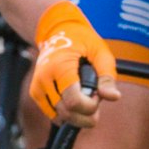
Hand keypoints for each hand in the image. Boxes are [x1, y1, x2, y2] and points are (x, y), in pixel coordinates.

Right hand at [28, 2, 116, 125]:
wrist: (58, 32)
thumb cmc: (83, 41)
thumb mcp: (101, 53)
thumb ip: (108, 76)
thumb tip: (113, 97)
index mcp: (60, 67)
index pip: (73, 102)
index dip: (90, 105)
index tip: (98, 94)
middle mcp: (44, 79)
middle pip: (67, 113)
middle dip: (86, 113)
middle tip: (95, 98)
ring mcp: (37, 87)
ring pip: (59, 117)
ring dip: (77, 115)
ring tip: (86, 97)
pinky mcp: (35, 93)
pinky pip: (53, 114)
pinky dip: (67, 114)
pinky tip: (76, 101)